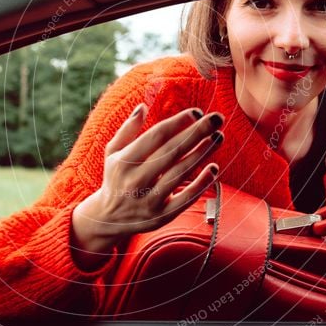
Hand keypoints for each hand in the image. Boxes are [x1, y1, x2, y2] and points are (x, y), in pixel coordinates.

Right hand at [71, 103, 223, 263]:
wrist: (108, 219)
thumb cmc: (115, 178)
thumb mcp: (113, 152)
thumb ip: (128, 129)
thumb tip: (143, 106)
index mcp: (124, 161)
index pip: (155, 136)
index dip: (178, 122)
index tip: (197, 111)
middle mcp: (136, 181)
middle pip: (172, 152)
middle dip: (196, 132)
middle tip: (217, 118)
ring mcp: (150, 200)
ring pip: (181, 173)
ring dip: (202, 153)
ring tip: (218, 137)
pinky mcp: (162, 216)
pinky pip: (185, 199)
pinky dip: (201, 184)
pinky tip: (214, 168)